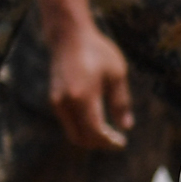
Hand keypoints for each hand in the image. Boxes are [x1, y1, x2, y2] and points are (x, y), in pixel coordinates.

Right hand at [37, 0, 131, 150]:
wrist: (69, 37)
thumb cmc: (98, 52)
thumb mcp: (117, 74)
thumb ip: (121, 102)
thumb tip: (126, 127)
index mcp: (83, 96)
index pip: (95, 131)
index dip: (109, 141)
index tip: (122, 142)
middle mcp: (65, 102)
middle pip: (80, 137)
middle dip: (99, 144)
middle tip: (117, 142)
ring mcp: (56, 101)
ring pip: (72, 132)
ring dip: (90, 138)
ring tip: (110, 134)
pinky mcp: (54, 99)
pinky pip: (68, 123)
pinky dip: (82, 129)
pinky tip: (98, 124)